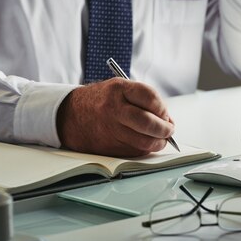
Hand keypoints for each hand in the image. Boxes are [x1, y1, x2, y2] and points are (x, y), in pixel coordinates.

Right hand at [56, 78, 174, 156]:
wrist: (70, 115)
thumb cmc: (102, 100)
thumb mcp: (120, 88)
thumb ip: (143, 99)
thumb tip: (167, 120)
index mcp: (118, 89)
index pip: (150, 97)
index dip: (162, 108)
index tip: (165, 114)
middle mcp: (113, 109)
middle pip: (147, 123)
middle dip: (164, 129)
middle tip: (169, 130)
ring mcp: (110, 129)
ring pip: (143, 142)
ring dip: (158, 142)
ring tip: (161, 139)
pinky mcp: (108, 147)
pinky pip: (134, 151)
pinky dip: (145, 149)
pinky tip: (146, 143)